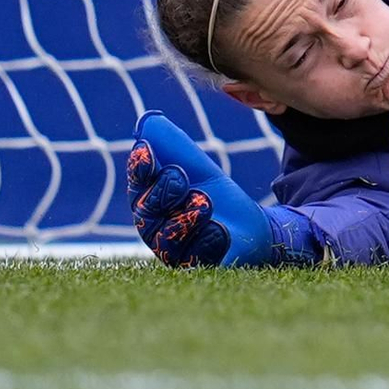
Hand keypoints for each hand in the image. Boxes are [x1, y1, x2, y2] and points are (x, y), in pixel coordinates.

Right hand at [127, 112, 322, 268]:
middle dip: (163, 191)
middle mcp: (156, 231)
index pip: (138, 185)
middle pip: (148, 213)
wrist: (250, 226)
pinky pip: (201, 259)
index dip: (140, 169)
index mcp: (151, 202)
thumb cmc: (215, 195)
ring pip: (171, 239)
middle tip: (179, 174)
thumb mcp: (199, 168)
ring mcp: (177, 253)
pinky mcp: (202, 268)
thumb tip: (148, 120)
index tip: (146, 152)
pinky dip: (210, 241)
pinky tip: (220, 229)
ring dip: (186, 217)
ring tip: (203, 201)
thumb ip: (174, 146)